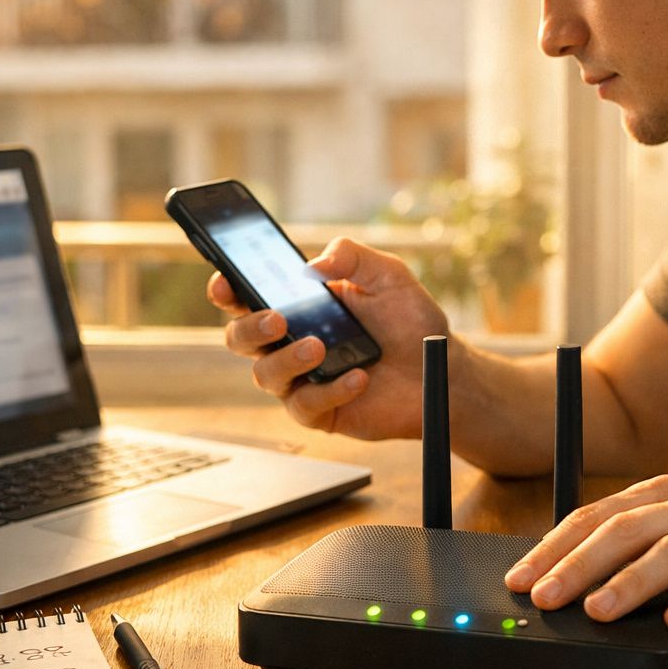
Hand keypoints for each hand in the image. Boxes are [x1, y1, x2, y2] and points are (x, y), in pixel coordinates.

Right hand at [208, 237, 449, 440]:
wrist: (441, 369)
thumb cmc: (410, 320)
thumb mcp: (388, 276)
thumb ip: (352, 256)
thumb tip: (312, 264)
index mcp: (297, 304)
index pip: (246, 295)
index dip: (226, 289)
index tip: (226, 282)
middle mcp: (290, 341)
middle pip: (240, 338)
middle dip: (250, 328)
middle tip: (279, 320)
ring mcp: (301, 379)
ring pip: (265, 376)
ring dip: (287, 360)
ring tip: (319, 349)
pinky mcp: (320, 411)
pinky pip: (304, 407)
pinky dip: (329, 391)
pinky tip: (358, 377)